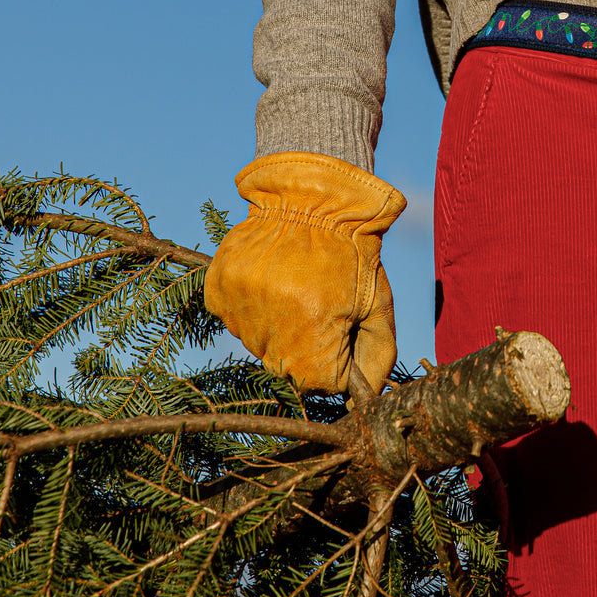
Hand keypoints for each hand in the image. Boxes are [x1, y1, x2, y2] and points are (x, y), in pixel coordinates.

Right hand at [204, 151, 405, 394]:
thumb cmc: (353, 253)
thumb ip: (376, 357)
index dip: (335, 360)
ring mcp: (240, 308)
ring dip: (278, 325)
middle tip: (318, 303)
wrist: (315, 197)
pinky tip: (272, 277)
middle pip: (287, 368)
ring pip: (259, 342)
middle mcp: (269, 330)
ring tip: (295, 285)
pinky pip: (234, 315)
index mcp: (312, 339)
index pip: (320, 383)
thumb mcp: (378, 304)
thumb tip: (364, 399)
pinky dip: (252, 304)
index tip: (340, 330)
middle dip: (306, 346)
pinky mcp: (219, 288)